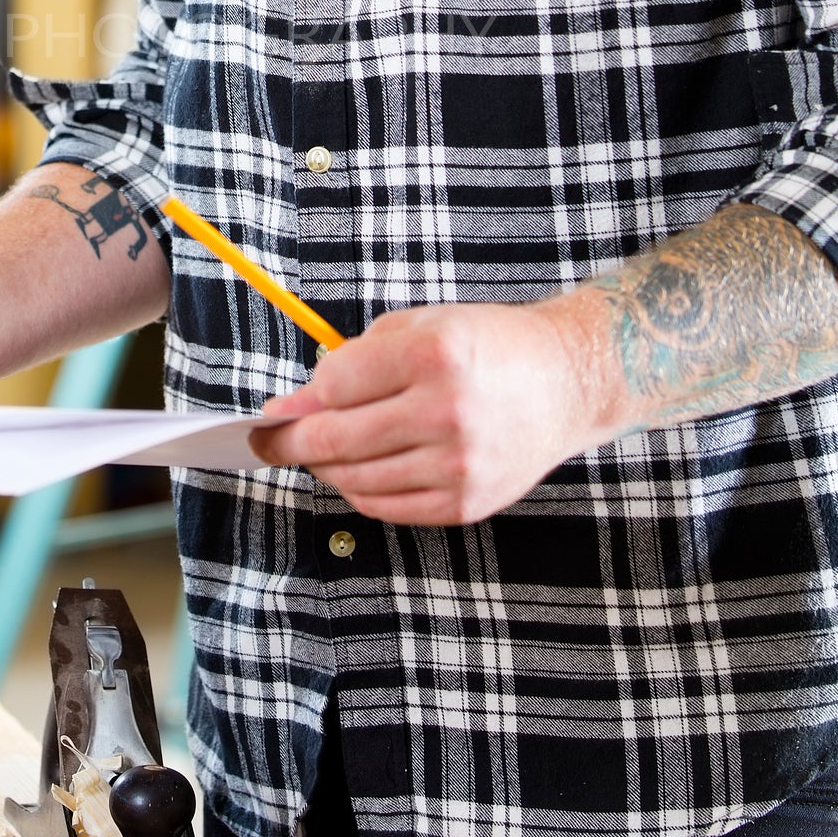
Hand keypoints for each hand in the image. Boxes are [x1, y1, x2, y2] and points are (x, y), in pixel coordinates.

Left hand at [254, 295, 609, 524]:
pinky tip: (358, 472)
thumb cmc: (488, 346)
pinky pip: (387, 508)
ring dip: (326, 467)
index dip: (304, 397)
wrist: (567, 381)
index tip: (284, 406)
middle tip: (270, 442)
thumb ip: (353, 362)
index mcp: (434, 355)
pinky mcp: (467, 502)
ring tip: (322, 451)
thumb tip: (291, 407)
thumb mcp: (420, 328)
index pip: (334, 385)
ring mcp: (459, 463)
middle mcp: (447, 411)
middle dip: (291, 442)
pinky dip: (360, 492)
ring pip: (356, 479)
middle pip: (336, 439)